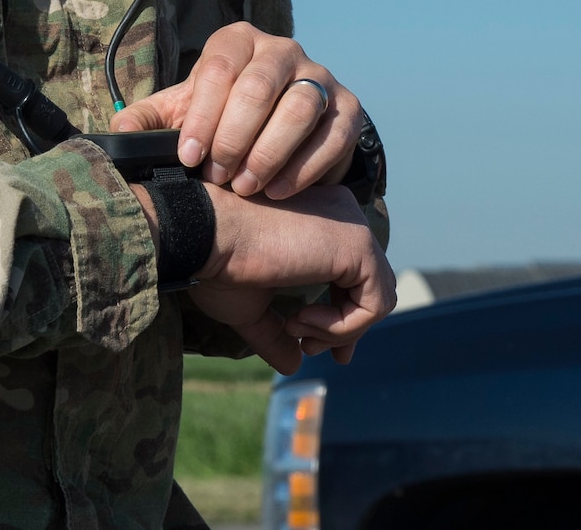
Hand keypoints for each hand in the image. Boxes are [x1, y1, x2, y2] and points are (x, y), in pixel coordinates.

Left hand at [111, 23, 362, 198]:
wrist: (282, 128)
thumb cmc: (223, 117)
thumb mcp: (185, 114)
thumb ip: (150, 121)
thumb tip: (118, 133)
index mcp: (238, 41)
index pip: (219, 68)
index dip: (203, 115)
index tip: (189, 158)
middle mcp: (282, 50)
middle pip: (260, 86)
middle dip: (235, 137)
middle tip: (218, 176)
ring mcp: (320, 76)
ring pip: (301, 107)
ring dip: (270, 152)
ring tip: (247, 187)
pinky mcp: (348, 107)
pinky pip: (334, 133)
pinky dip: (306, 166)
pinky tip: (280, 191)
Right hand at [134, 181, 395, 372]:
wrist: (202, 235)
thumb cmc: (217, 262)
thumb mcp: (250, 305)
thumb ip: (276, 332)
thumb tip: (293, 365)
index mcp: (321, 218)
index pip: (353, 272)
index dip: (342, 314)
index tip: (313, 346)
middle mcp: (344, 214)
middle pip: (371, 284)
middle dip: (347, 327)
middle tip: (311, 350)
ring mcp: (354, 228)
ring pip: (377, 297)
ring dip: (338, 329)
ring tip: (295, 328)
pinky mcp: (357, 247)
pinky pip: (374, 305)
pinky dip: (343, 327)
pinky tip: (301, 320)